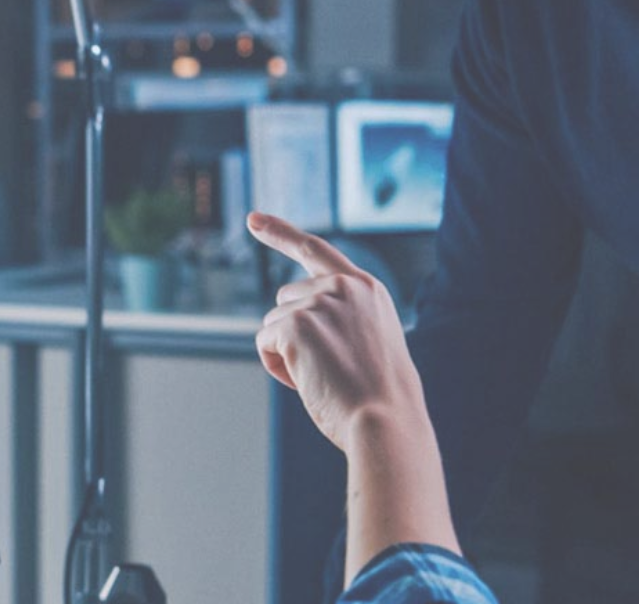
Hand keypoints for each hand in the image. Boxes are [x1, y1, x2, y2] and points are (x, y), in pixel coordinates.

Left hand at [248, 212, 427, 451]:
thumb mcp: (371, 343)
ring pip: (274, 323)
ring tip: (324, 377)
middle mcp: (343, 286)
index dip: (280, 232)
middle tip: (329, 368)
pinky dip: (277, 367)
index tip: (253, 219)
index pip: (315, 250)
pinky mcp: (297, 323)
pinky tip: (307, 380)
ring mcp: (320, 301)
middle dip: (293, 332)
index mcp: (367, 288)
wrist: (385, 419)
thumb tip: (289, 326)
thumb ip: (340, 319)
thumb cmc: (379, 396)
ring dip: (287, 353)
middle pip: (286, 298)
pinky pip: (265, 343)